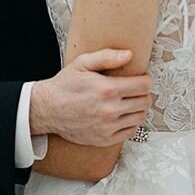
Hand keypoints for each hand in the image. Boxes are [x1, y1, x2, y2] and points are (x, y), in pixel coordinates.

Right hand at [29, 49, 151, 146]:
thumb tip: (129, 55)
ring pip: (140, 117)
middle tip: (137, 88)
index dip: (146, 79)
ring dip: (138, 108)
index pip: (143, 85)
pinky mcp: (105, 139)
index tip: (143, 77)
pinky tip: (123, 114)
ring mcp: (108, 127)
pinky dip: (131, 122)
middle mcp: (110, 110)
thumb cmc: (65, 85)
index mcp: (107, 89)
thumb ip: (107, 57)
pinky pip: (130, 132)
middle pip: (145, 101)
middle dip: (144, 93)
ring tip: (130, 101)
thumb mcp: (83, 63)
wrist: (48, 109)